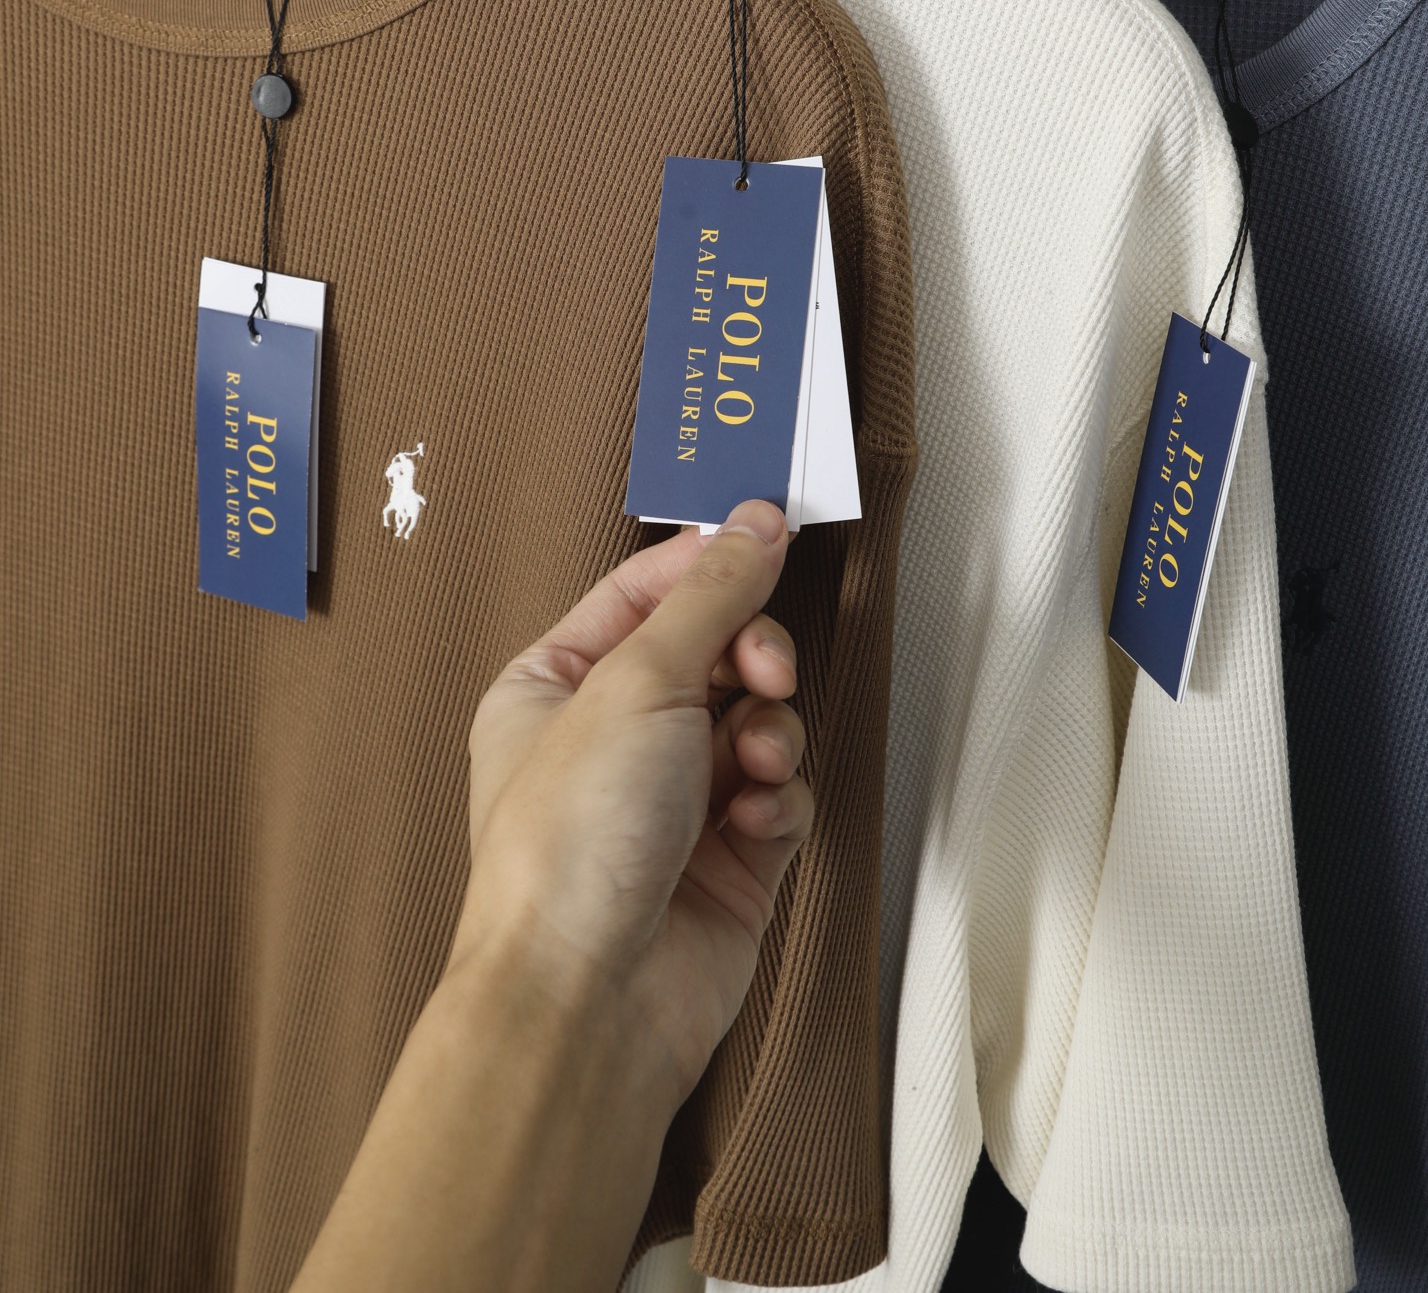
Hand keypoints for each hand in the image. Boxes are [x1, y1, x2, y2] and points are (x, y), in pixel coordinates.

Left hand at [453, 500, 810, 1104]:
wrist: (593, 998)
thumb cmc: (575, 837)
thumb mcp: (639, 680)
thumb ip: (710, 595)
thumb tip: (756, 520)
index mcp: (556, 685)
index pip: (641, 592)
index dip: (706, 561)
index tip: (771, 529)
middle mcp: (612, 737)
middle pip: (713, 650)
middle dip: (750, 653)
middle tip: (763, 669)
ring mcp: (673, 800)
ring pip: (757, 719)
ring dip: (770, 729)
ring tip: (756, 761)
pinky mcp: (729, 859)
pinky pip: (780, 792)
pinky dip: (780, 797)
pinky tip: (757, 821)